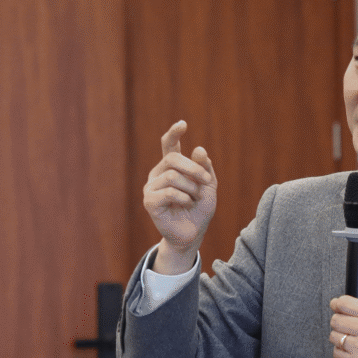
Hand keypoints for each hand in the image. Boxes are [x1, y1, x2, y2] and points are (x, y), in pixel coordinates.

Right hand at [143, 120, 217, 273]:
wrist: (194, 232)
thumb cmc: (199, 208)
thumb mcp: (208, 185)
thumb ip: (204, 167)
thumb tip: (199, 149)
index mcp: (171, 167)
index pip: (169, 144)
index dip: (174, 133)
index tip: (183, 124)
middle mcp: (158, 173)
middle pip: (173, 158)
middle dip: (194, 169)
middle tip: (207, 181)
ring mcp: (151, 187)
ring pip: (172, 175)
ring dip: (191, 187)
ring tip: (194, 199)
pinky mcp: (149, 201)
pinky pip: (168, 192)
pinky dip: (183, 198)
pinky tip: (186, 204)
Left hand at [330, 296, 357, 357]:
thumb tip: (338, 305)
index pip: (344, 303)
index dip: (336, 304)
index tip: (335, 306)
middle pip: (336, 320)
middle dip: (339, 322)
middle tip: (347, 326)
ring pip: (334, 336)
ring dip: (339, 338)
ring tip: (352, 340)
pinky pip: (336, 353)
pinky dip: (341, 352)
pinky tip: (353, 351)